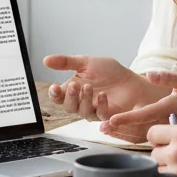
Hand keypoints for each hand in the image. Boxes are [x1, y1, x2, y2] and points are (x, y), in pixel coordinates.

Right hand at [45, 55, 161, 122]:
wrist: (131, 79)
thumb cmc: (109, 72)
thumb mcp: (86, 62)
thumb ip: (66, 62)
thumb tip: (45, 60)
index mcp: (74, 90)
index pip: (58, 96)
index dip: (54, 94)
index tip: (54, 87)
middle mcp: (81, 102)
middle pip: (68, 106)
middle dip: (70, 96)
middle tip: (75, 85)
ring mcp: (94, 110)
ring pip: (82, 112)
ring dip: (84, 99)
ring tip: (89, 87)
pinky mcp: (107, 116)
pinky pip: (100, 115)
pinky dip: (100, 105)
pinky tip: (102, 95)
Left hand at [99, 70, 176, 142]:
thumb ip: (168, 77)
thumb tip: (149, 75)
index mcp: (168, 108)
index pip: (144, 114)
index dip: (127, 118)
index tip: (111, 119)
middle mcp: (166, 122)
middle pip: (139, 129)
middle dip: (120, 129)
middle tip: (101, 127)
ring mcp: (168, 131)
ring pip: (142, 137)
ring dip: (124, 134)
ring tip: (106, 131)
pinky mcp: (168, 135)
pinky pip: (148, 139)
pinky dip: (133, 136)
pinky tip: (121, 134)